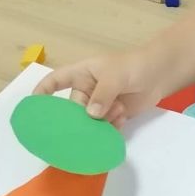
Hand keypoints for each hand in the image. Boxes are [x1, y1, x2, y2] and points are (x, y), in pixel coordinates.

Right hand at [32, 53, 159, 129]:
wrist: (161, 74)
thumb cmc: (134, 66)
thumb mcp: (116, 75)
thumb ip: (102, 94)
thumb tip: (90, 115)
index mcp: (81, 74)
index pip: (55, 81)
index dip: (42, 92)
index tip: (33, 107)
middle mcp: (87, 91)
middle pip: (72, 110)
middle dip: (78, 120)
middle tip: (84, 129)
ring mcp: (100, 105)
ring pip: (89, 122)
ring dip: (100, 124)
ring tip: (115, 114)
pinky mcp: (113, 116)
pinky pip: (104, 129)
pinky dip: (111, 128)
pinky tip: (122, 119)